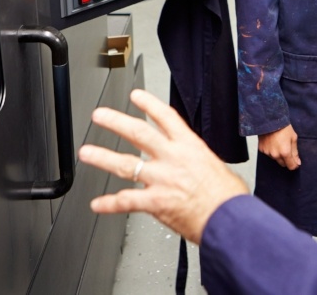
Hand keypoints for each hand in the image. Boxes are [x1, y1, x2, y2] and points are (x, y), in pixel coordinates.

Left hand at [78, 89, 248, 244]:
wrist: (229, 220)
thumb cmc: (228, 198)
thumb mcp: (217, 167)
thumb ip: (199, 163)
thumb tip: (197, 165)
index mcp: (190, 146)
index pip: (165, 117)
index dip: (149, 103)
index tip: (136, 96)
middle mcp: (173, 158)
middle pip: (138, 133)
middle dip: (116, 122)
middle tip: (100, 115)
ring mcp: (162, 179)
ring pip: (126, 164)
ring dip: (103, 157)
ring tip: (87, 152)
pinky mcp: (155, 202)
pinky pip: (126, 201)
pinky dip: (109, 203)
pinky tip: (98, 204)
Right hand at [258, 125, 300, 169]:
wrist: (269, 119)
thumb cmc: (283, 127)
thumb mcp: (293, 138)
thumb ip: (295, 152)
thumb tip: (297, 163)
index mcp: (285, 152)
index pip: (291, 166)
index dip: (294, 164)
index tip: (295, 161)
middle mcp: (275, 155)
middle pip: (283, 164)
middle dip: (286, 160)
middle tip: (287, 149)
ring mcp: (267, 153)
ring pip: (275, 159)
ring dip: (278, 155)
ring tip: (279, 143)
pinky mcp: (261, 149)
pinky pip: (268, 154)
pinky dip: (271, 150)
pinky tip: (272, 142)